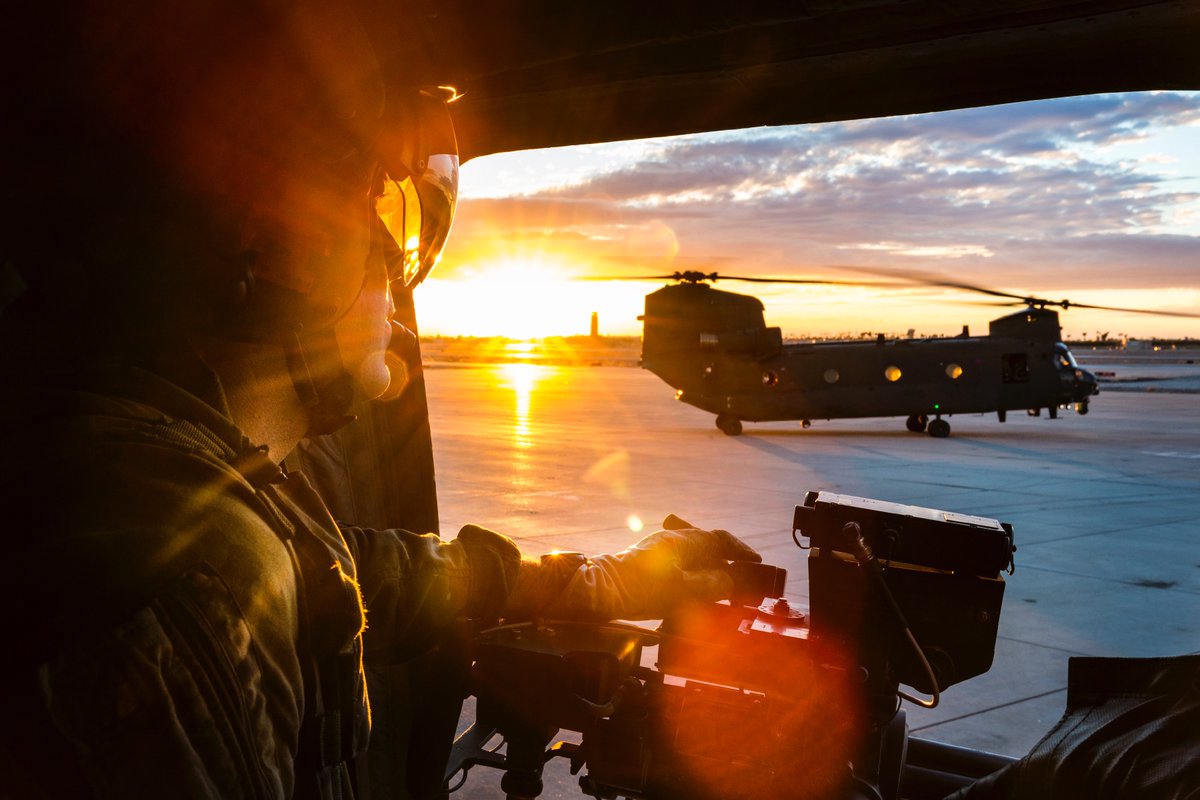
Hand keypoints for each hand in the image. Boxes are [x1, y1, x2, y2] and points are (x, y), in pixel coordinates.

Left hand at [514, 515, 760, 620]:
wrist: (601, 592)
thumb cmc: (639, 589)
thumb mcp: (684, 591)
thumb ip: (712, 585)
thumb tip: (729, 581)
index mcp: (683, 541)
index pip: (720, 539)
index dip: (740, 551)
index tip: (756, 562)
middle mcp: (672, 541)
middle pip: (708, 547)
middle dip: (727, 563)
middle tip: (742, 581)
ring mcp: (659, 551)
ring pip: (694, 558)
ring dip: (710, 572)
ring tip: (721, 592)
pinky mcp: (649, 565)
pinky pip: (680, 568)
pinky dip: (694, 579)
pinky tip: (694, 596)